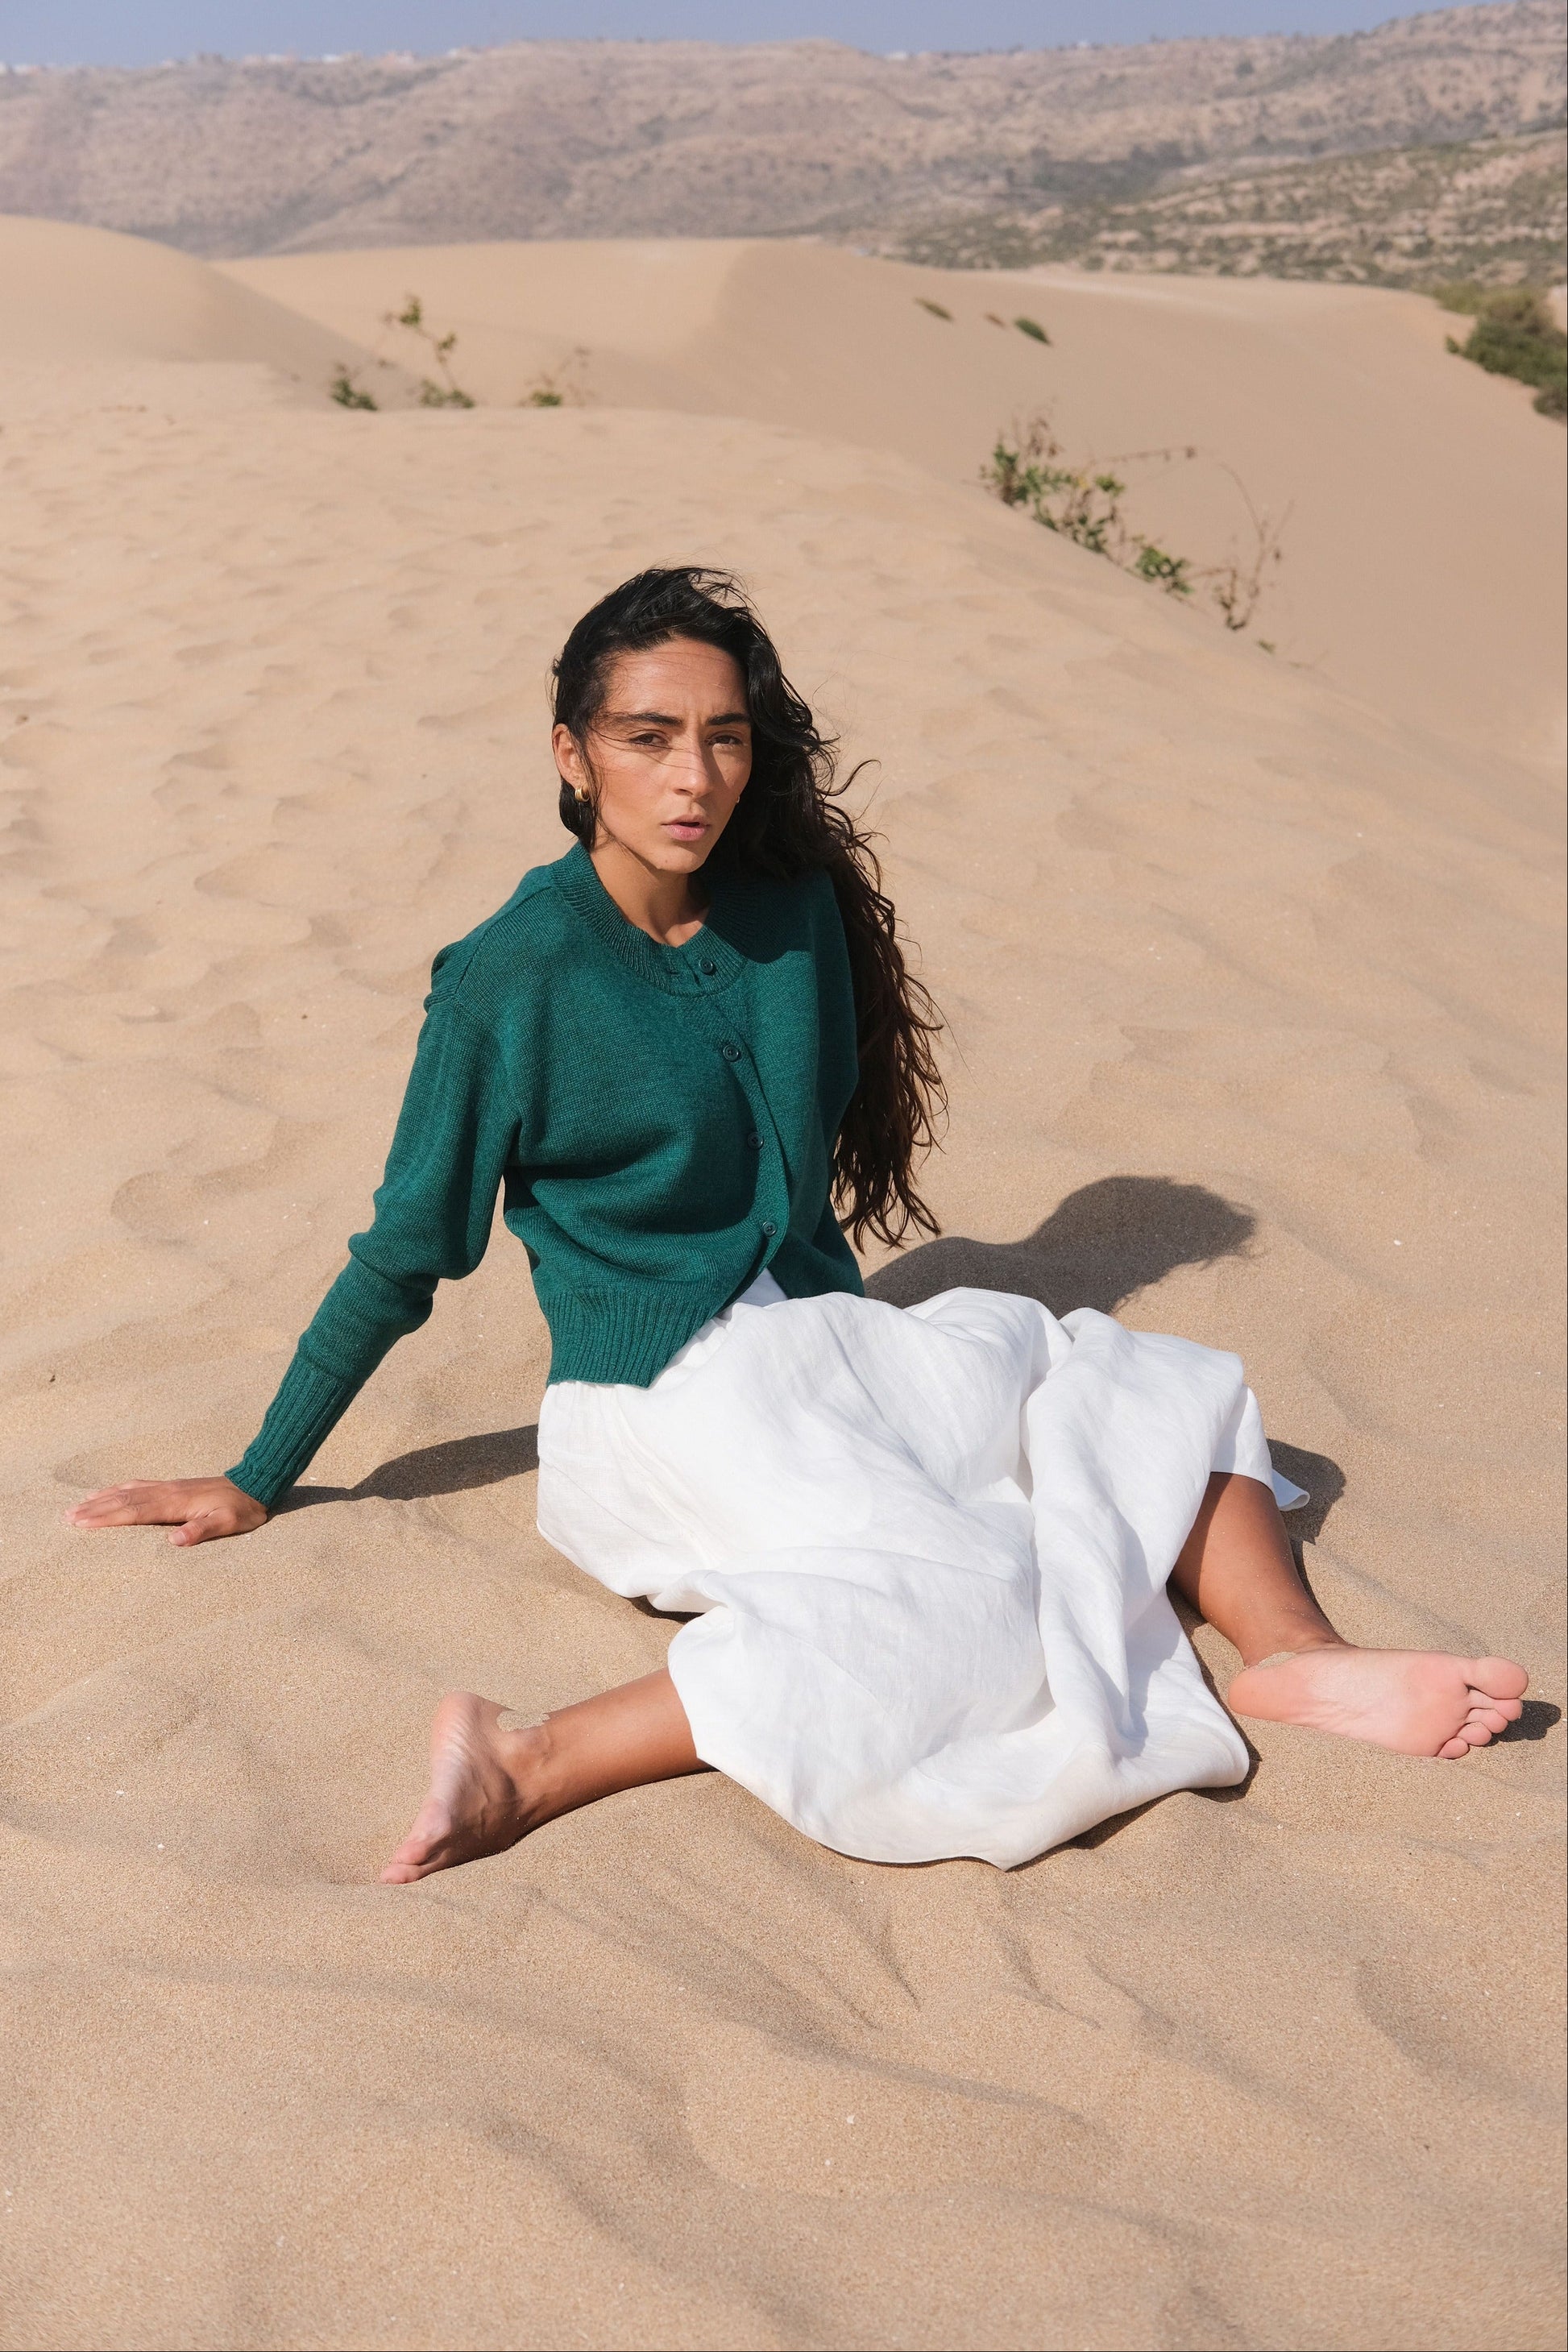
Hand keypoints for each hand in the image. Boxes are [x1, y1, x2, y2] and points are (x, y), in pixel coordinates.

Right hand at [65, 1476, 268, 1546]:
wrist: (255, 1483)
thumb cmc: (242, 1509)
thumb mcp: (228, 1523)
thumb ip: (201, 1531)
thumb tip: (174, 1541)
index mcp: (175, 1503)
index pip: (133, 1511)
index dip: (107, 1518)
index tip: (82, 1523)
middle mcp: (166, 1491)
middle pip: (123, 1500)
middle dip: (94, 1509)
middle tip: (67, 1517)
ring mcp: (167, 1486)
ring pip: (126, 1491)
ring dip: (101, 1499)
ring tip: (77, 1506)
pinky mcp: (172, 1486)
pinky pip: (137, 1486)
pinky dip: (118, 1490)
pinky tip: (108, 1493)